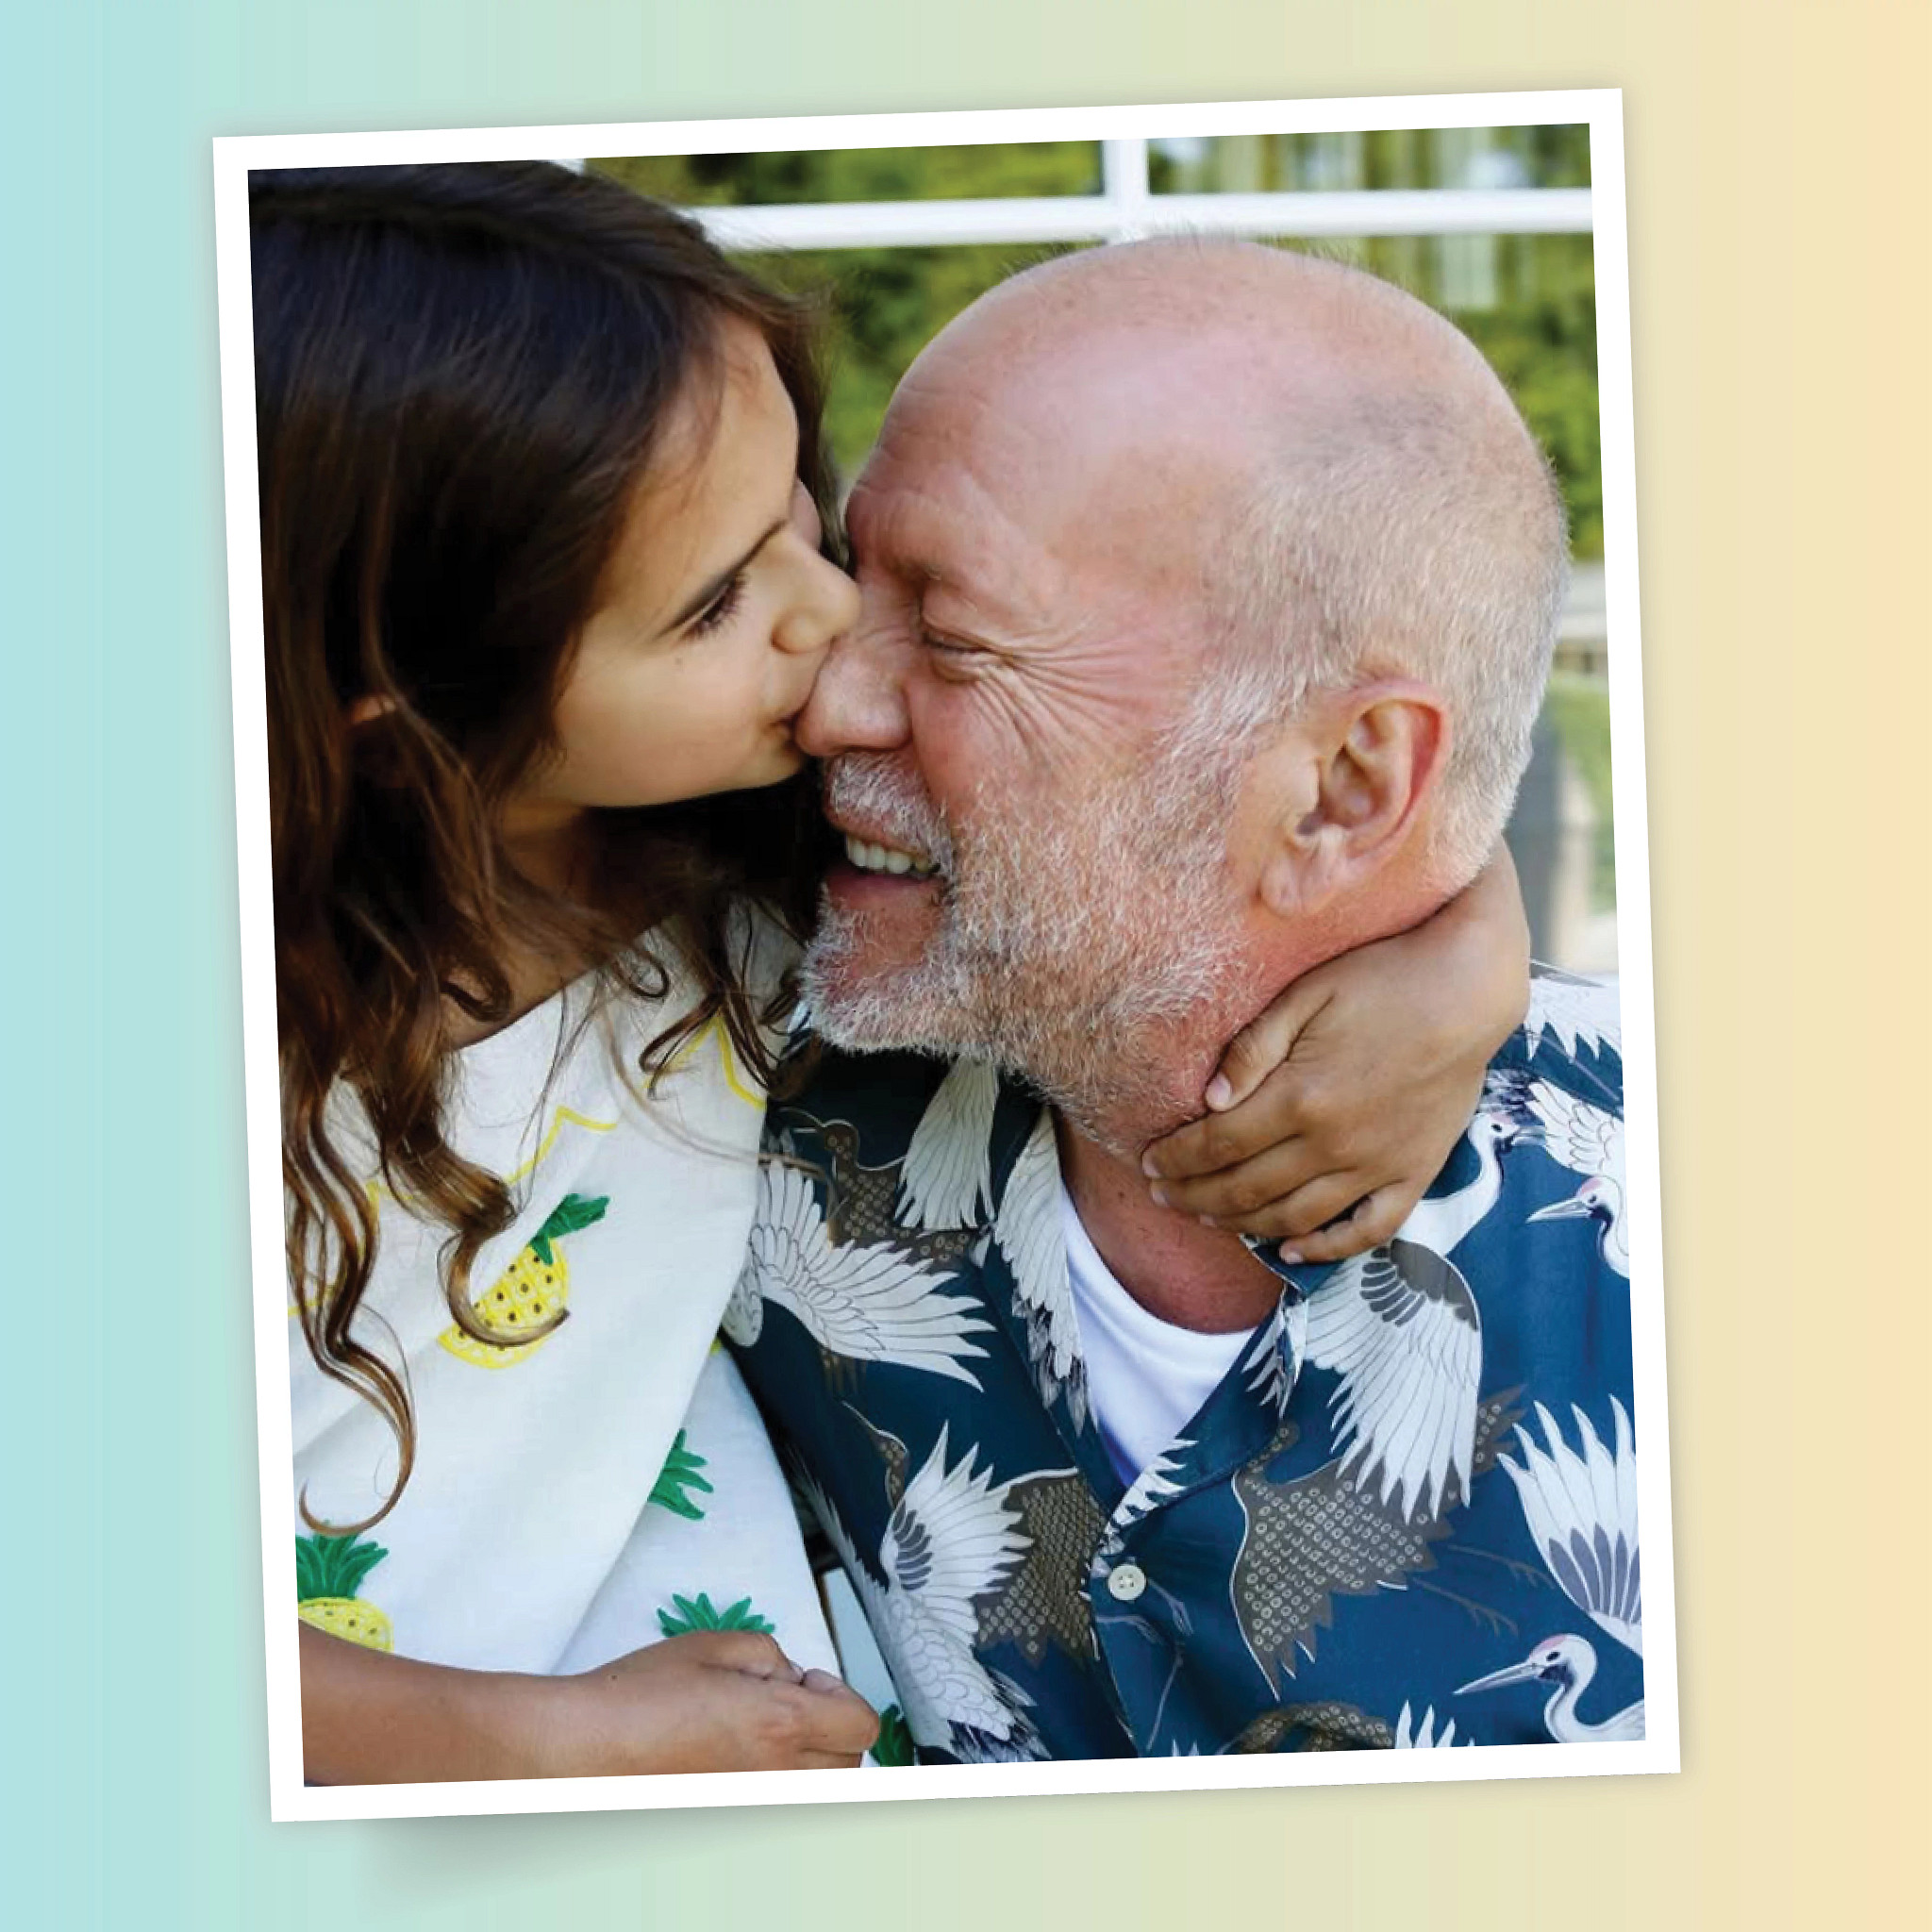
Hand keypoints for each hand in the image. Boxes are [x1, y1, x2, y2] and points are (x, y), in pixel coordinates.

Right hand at [537, 1631, 879, 1775]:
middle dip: (829, 1725)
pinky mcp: (731, 1817)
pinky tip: (736, 1754)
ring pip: (818, 1788)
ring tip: (761, 1728)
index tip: (806, 1683)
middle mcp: (775, 1775)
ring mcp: (753, 1804)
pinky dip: (775, 1779)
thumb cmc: (641, 1696)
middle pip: (848, 1761)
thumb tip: (790, 1677)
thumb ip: (769, 1655)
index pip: (861, 1725)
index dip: (840, 1695)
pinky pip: (778, 1801)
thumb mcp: (713, 1646)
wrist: (588, 1745)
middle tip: (785, 1701)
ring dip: (807, 1756)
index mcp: (778, 1725)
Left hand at [1140, 845, 1528, 1262]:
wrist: (1470, 990)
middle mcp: (1335, 1143)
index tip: (1148, 1162)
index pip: (1218, 1144)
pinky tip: (1290, 1251)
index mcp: (1301, 1096)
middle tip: (1162, 1197)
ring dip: (1242, 1224)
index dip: (1176, 1159)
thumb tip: (1209, 1102)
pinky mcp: (1414, 1173)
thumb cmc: (1382, 979)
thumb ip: (1252, 1050)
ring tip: (1207, 1218)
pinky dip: (1326, 1249)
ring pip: (1295, 1217)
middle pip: (1246, 1188)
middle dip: (1194, 1196)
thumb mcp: (1306, 994)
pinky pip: (1366, 1230)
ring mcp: (1376, 1165)